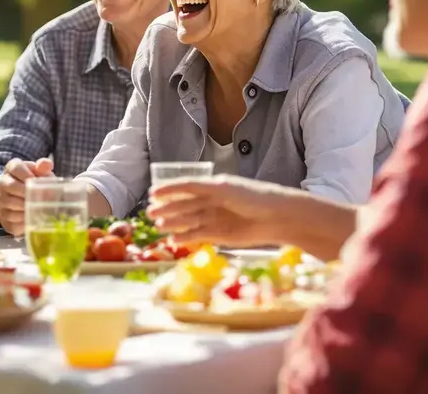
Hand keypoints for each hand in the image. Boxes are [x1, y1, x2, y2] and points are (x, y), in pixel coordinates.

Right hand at [0, 157, 53, 235]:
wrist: (22, 198)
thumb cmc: (34, 182)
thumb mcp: (40, 172)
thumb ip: (44, 166)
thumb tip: (47, 165)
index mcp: (11, 168)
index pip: (16, 167)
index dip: (27, 174)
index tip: (37, 181)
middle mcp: (1, 182)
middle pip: (10, 186)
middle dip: (26, 192)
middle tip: (39, 197)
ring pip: (8, 203)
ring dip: (24, 206)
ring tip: (37, 208)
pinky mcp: (2, 216)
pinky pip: (9, 219)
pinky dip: (21, 221)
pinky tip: (31, 218)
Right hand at [147, 175, 288, 246]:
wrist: (277, 218)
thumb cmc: (253, 197)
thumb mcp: (224, 188)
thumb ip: (200, 189)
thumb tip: (178, 187)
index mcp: (213, 186)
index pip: (186, 187)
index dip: (169, 190)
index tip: (152, 193)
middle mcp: (213, 202)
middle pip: (185, 206)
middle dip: (168, 209)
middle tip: (150, 214)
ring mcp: (216, 219)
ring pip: (190, 221)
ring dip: (174, 224)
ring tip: (159, 227)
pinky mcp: (221, 235)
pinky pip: (199, 235)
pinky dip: (186, 238)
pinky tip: (174, 240)